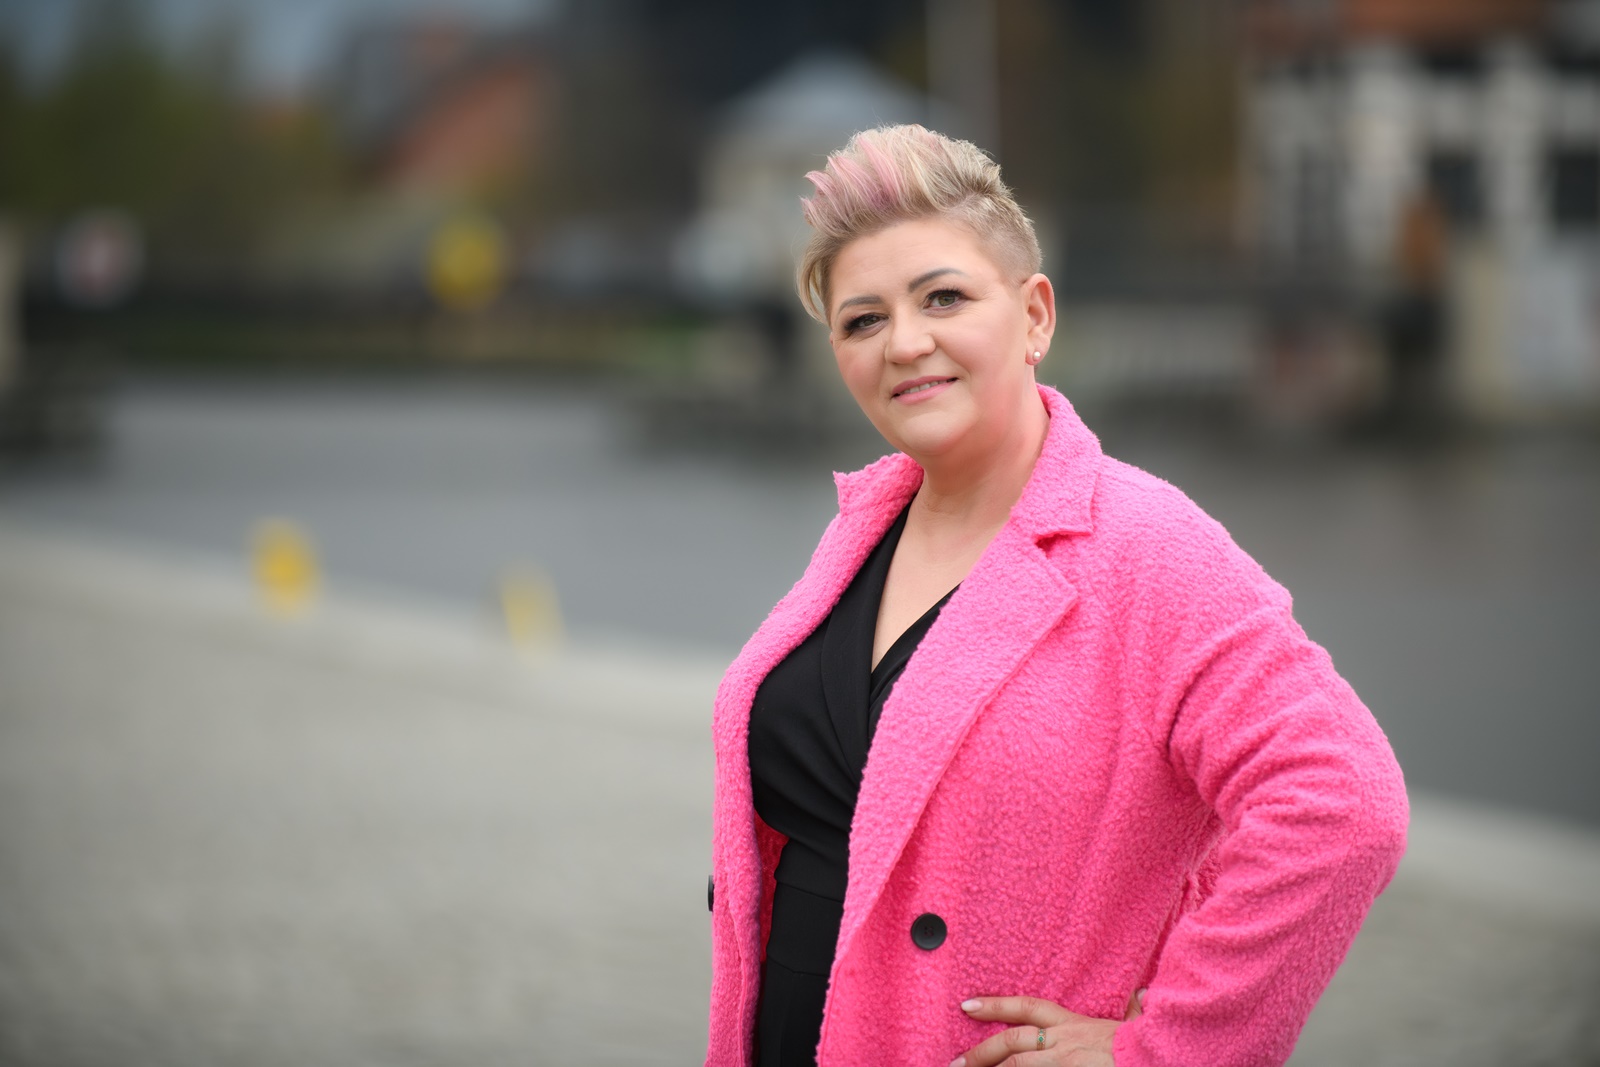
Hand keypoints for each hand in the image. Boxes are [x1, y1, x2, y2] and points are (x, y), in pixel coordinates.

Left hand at [949, 988, 1144, 1066]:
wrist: (1156, 1058)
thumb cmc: (1147, 1048)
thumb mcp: (1134, 1025)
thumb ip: (1133, 1011)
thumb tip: (1142, 996)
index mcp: (1074, 1024)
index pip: (1027, 1007)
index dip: (995, 1005)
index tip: (966, 1005)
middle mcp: (1063, 1042)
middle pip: (1011, 1043)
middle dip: (980, 1053)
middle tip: (955, 1063)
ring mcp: (1063, 1064)